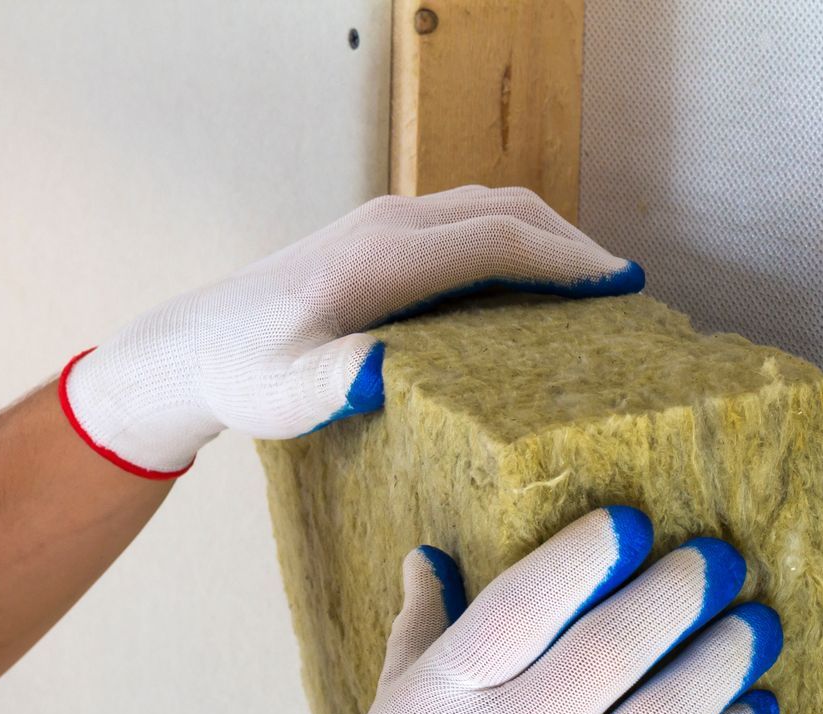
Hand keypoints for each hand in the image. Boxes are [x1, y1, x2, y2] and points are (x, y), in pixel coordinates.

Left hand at [59, 186, 642, 477]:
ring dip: (549, 238)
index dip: (565, 261)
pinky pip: (469, 225)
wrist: (194, 345)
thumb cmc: (244, 375)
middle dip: (573, 244)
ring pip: (490, 210)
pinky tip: (535, 287)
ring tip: (597, 288)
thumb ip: (334, 383)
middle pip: (506, 211)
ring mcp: (387, 224)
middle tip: (628, 291)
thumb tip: (384, 375)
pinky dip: (517, 243)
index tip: (621, 289)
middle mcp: (390, 226)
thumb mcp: (285, 393)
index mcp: (380, 259)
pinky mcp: (385, 238)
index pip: (495, 240)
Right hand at [221, 508, 783, 713]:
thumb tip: (433, 554)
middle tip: (721, 561)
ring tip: (758, 626)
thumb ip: (420, 636)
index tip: (633, 524)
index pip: (520, 606)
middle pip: (607, 651)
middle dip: (676, 595)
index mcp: (438, 701)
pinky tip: (753, 713)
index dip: (585, 558)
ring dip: (721, 663)